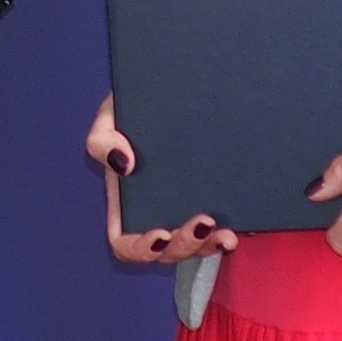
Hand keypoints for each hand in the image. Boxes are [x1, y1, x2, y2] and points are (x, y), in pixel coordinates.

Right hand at [89, 94, 235, 266]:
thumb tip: (124, 165)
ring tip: (227, 236)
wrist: (172, 89)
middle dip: (185, 246)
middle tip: (204, 223)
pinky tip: (240, 225)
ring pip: (195, 247)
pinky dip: (227, 234)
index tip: (160, 235)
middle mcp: (156, 214)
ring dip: (210, 247)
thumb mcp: (109, 117)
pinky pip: (218, 230)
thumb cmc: (135, 108)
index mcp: (127, 204)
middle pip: (166, 251)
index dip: (140, 249)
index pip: (125, 243)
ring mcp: (185, 210)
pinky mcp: (212, 201)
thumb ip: (102, 139)